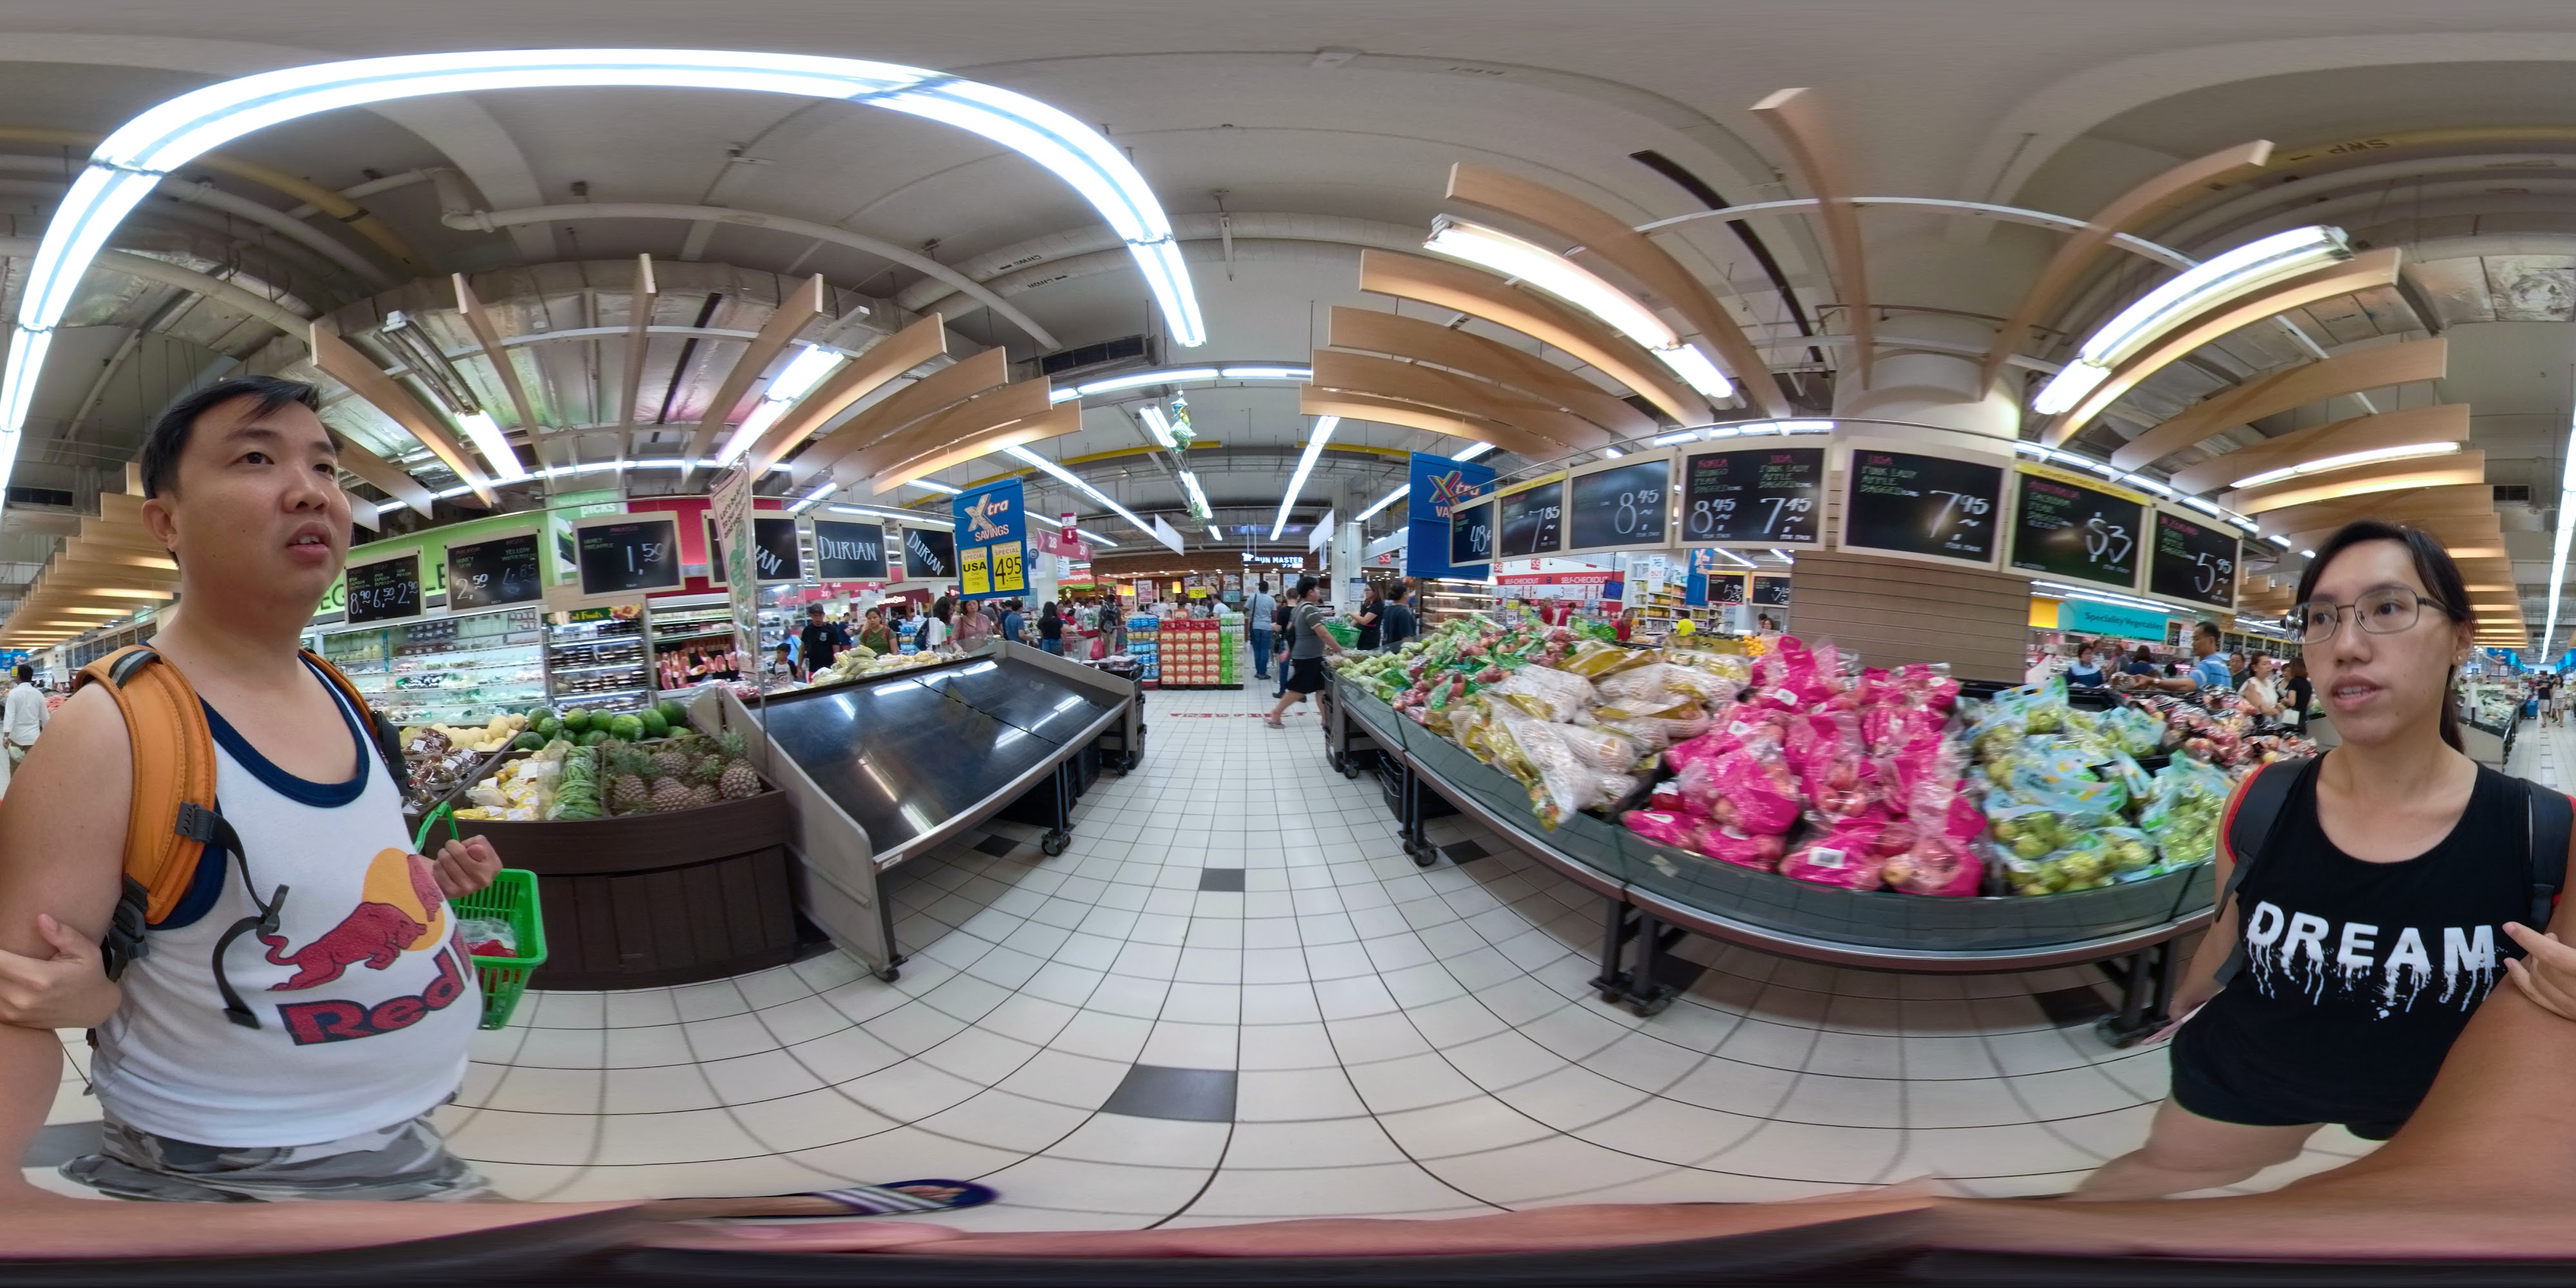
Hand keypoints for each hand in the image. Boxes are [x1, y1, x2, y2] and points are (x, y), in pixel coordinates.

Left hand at [0, 913, 121, 1029]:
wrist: (93, 1009)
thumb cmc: (89, 975)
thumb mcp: (86, 951)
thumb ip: (63, 934)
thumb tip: (41, 918)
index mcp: (40, 978)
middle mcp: (23, 998)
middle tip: (5, 953)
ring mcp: (15, 1013)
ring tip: (6, 964)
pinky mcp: (12, 1020)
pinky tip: (7, 979)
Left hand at [430, 835, 502, 900]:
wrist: (452, 878)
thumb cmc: (467, 858)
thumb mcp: (477, 846)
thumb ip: (479, 843)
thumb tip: (474, 850)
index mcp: (494, 866)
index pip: (478, 847)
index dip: (468, 845)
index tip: (467, 849)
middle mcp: (484, 880)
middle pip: (459, 852)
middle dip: (451, 846)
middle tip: (451, 849)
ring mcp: (468, 888)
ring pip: (446, 859)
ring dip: (443, 855)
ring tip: (446, 859)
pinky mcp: (452, 892)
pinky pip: (439, 869)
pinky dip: (438, 865)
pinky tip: (443, 869)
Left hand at [2504, 922, 2575, 1022]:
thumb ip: (2567, 950)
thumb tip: (2549, 936)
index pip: (2552, 955)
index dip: (2529, 939)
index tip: (2509, 926)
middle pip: (2544, 969)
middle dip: (2537, 950)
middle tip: (2549, 936)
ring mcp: (2575, 1010)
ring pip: (2538, 986)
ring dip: (2528, 965)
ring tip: (2531, 950)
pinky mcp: (2571, 1017)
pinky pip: (2541, 1000)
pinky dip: (2524, 983)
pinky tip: (2512, 968)